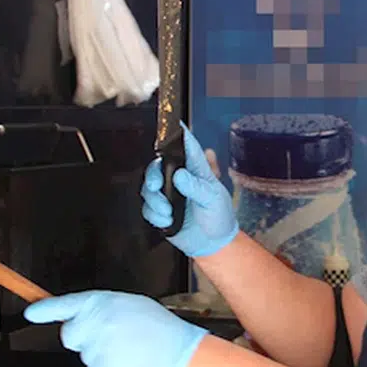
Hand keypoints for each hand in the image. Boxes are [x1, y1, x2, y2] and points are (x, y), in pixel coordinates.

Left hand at [24, 291, 207, 366]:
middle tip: (110, 338)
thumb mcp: (128, 305)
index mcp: (99, 303)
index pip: (63, 305)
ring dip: (101, 355)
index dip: (43, 310)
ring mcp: (94, 351)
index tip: (30, 314)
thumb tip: (84, 317)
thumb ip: (101, 309)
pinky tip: (127, 364)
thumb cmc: (158, 328)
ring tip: (128, 350)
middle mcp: (92, 325)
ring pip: (85, 356)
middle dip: (83, 337)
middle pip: (69, 335)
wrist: (178, 355)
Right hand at [142, 125, 238, 257]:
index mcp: (196, 171)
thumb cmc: (219, 217)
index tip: (173, 123)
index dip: (179, 133)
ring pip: (149, 188)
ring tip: (167, 211)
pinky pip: (148, 208)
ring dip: (154, 200)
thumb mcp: (212, 200)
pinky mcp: (161, 211)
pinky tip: (167, 221)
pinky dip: (155, 215)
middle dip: (153, 175)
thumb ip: (196, 188)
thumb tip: (179, 176)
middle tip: (155, 185)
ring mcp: (169, 195)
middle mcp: (180, 180)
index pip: (187, 147)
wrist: (213, 244)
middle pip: (158, 166)